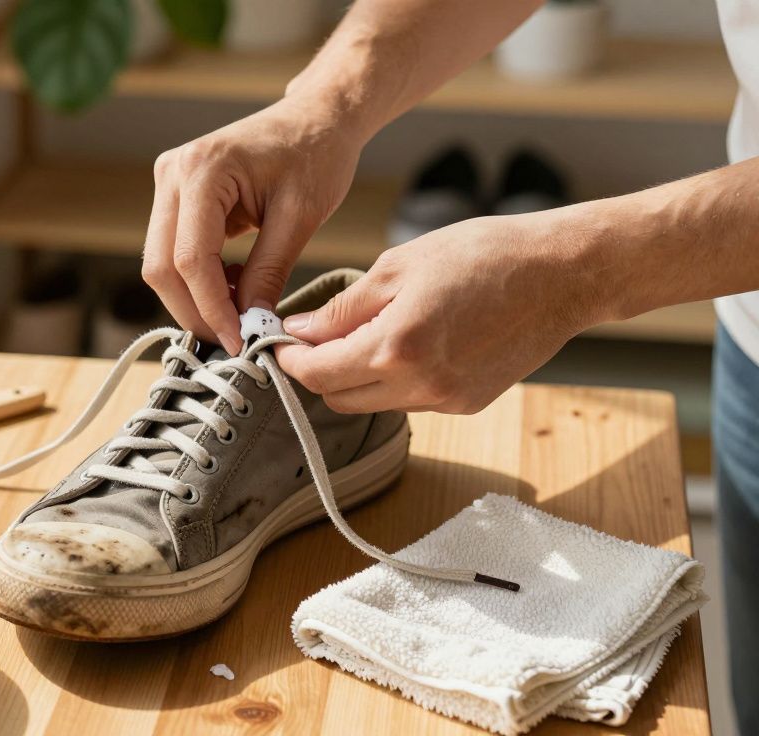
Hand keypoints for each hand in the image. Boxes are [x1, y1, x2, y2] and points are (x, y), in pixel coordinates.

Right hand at [142, 98, 364, 352]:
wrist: (315, 118)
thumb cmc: (315, 154)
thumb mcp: (301, 217)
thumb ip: (269, 272)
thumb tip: (250, 325)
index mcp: (203, 170)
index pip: (190, 259)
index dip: (210, 308)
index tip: (238, 342)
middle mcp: (173, 173)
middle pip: (161, 266)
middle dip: (195, 311)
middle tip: (233, 340)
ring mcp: (168, 182)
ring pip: (161, 263)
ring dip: (194, 298)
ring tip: (239, 311)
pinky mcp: (174, 195)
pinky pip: (173, 250)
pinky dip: (197, 279)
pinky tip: (232, 285)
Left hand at [275, 211, 602, 413]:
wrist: (562, 274)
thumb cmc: (484, 254)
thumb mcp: (399, 266)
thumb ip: (343, 308)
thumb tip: (298, 332)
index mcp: (396, 347)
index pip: (317, 374)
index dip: (289, 361)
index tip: (281, 343)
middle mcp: (420, 385)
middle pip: (338, 398)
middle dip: (319, 370)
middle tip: (318, 335)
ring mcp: (446, 401)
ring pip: (372, 403)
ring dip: (356, 377)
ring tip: (367, 332)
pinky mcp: (467, 404)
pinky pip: (408, 400)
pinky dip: (394, 379)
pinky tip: (410, 342)